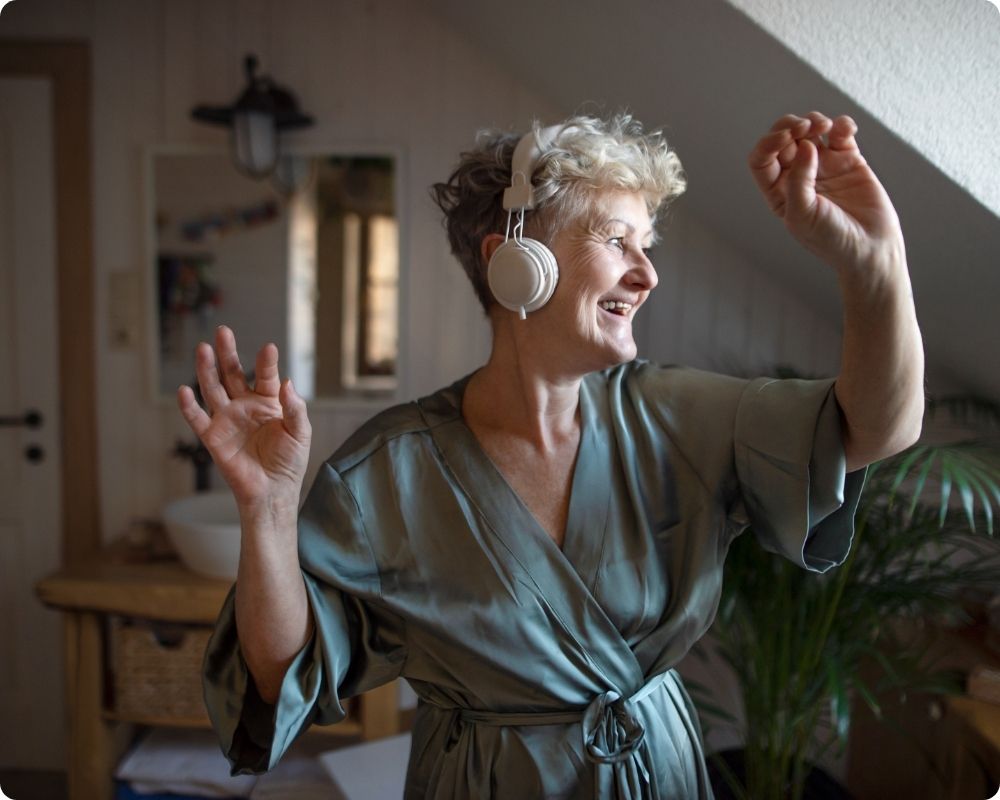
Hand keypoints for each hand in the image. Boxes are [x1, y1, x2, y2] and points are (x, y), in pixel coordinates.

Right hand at [176, 325, 310, 513]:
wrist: (273, 491)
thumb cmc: (289, 461)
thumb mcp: (300, 433)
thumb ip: (295, 409)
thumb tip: (287, 383)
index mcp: (269, 401)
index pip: (266, 375)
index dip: (266, 362)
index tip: (269, 348)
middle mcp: (245, 405)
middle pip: (233, 374)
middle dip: (228, 353)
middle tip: (223, 332)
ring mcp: (227, 419)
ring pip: (213, 389)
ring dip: (207, 370)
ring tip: (203, 349)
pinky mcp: (213, 437)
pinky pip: (198, 419)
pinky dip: (189, 406)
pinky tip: (183, 390)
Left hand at [748, 112, 904, 274]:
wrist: (870, 247)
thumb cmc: (831, 239)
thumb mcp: (803, 215)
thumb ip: (799, 180)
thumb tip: (805, 144)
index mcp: (779, 191)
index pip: (762, 160)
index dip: (769, 143)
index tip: (786, 138)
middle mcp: (798, 176)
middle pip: (784, 139)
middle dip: (790, 126)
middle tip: (805, 127)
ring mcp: (823, 166)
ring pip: (811, 130)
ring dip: (815, 121)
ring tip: (825, 128)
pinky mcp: (849, 160)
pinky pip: (841, 133)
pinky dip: (842, 124)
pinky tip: (846, 130)